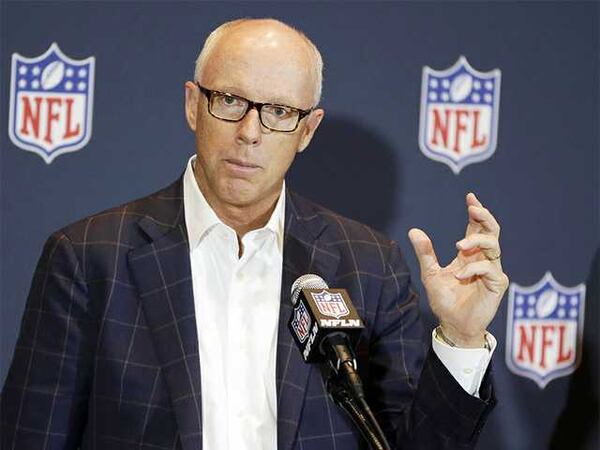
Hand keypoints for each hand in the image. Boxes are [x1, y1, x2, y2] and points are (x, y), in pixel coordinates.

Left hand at [408, 193, 508, 347]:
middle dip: (484, 216)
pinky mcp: (497, 284)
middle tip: (473, 208)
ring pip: (493, 245)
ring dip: (476, 241)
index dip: (476, 212)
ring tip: (458, 246)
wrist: (453, 325)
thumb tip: (413, 230)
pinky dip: (474, 268)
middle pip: (492, 231)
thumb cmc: (444, 300)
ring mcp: (492, 271)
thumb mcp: (431, 273)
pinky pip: (490, 269)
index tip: (470, 197)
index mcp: (469, 255)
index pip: (476, 228)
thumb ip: (425, 253)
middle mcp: (483, 259)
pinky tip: (459, 276)